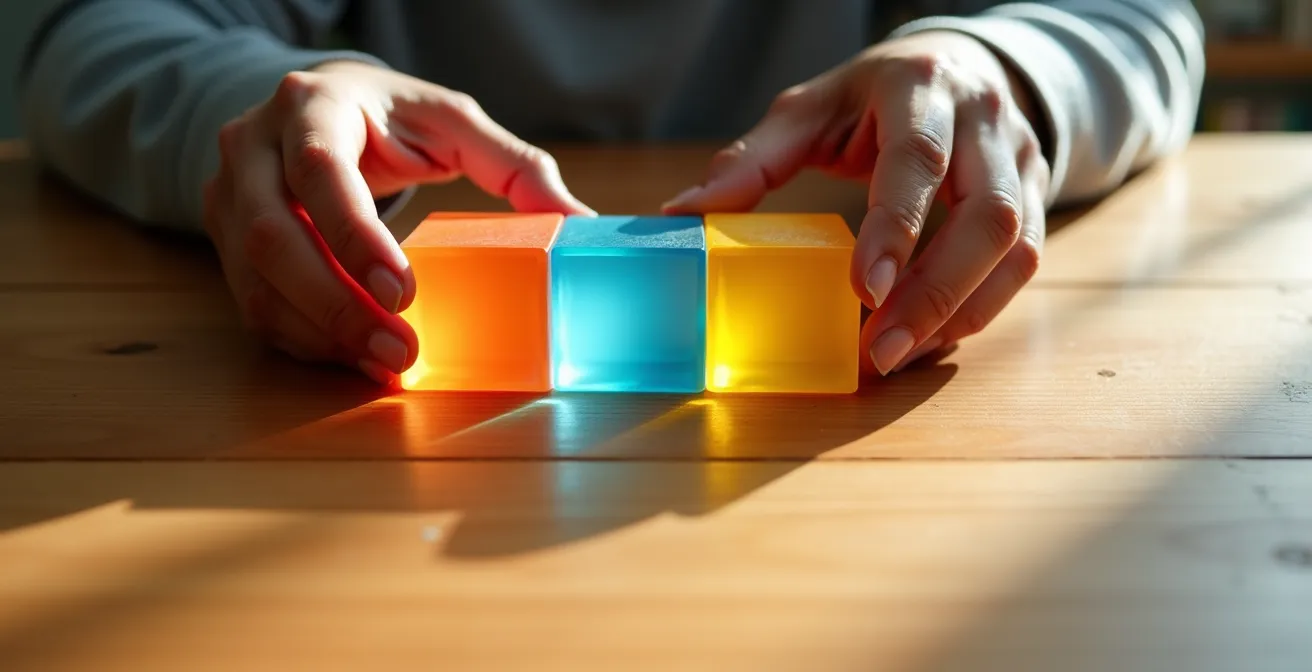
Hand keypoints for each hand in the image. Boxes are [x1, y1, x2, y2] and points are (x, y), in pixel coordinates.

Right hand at [203, 60, 592, 383]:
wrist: (315, 111)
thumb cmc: (389, 119)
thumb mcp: (452, 124)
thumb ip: (514, 167)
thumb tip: (579, 223)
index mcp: (311, 105)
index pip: (319, 170)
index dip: (354, 235)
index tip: (403, 291)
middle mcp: (251, 148)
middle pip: (274, 236)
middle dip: (339, 304)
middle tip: (401, 352)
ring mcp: (227, 198)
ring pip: (257, 282)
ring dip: (323, 333)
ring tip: (387, 364)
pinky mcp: (225, 243)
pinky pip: (256, 306)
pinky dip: (307, 339)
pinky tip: (355, 357)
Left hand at [663, 31, 1049, 374]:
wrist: (955, 65)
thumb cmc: (869, 96)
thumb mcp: (807, 110)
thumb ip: (751, 160)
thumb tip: (680, 215)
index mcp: (920, 87)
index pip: (919, 160)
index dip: (897, 228)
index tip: (864, 291)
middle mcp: (984, 120)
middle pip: (987, 215)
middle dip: (935, 292)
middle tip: (882, 351)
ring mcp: (1021, 158)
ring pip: (1017, 247)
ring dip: (961, 312)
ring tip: (901, 356)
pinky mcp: (1037, 193)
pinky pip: (1024, 263)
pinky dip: (979, 309)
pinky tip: (931, 339)